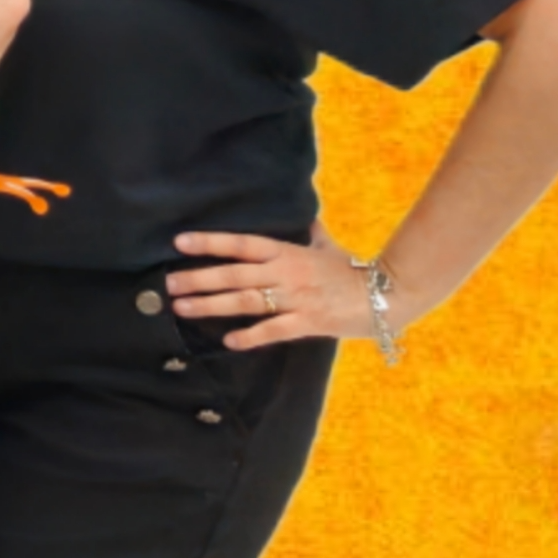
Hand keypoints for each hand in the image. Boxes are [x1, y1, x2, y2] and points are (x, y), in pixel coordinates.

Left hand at [169, 229, 389, 348]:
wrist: (388, 294)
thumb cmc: (354, 270)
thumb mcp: (328, 246)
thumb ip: (311, 232)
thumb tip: (306, 215)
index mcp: (288, 252)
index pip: (242, 244)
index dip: (211, 243)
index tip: (180, 242)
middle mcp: (287, 273)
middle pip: (235, 274)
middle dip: (199, 279)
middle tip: (169, 284)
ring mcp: (296, 298)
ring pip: (246, 301)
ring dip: (212, 305)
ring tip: (183, 308)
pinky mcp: (308, 322)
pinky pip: (274, 330)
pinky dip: (251, 336)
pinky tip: (229, 342)